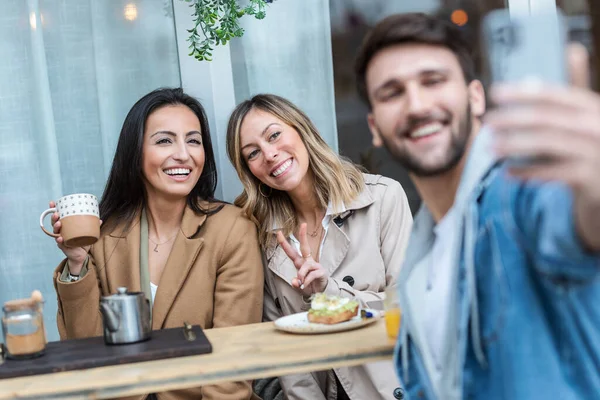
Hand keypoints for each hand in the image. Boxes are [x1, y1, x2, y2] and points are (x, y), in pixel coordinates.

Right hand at [49, 200, 100, 273]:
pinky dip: (59, 241)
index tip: (52, 203)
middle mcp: (61, 232)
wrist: (81, 256)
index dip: (53, 210)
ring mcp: (61, 239)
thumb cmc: (82, 242)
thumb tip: (100, 220)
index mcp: (65, 226)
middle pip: (54, 223)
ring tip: (59, 223)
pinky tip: (60, 238)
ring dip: (56, 227)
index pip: (58, 217)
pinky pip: (60, 243)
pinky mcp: (63, 247)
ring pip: (55, 232)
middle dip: (53, 218)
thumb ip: (93, 226)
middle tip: (56, 213)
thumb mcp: (88, 233)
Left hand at [276, 223, 328, 295]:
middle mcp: (307, 261)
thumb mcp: (299, 287)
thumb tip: (295, 281)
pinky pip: (312, 275)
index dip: (284, 243)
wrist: (320, 293)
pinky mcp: (321, 271)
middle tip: (303, 224)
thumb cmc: (309, 286)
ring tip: (301, 282)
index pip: (291, 252)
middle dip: (303, 235)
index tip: (279, 233)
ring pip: (305, 265)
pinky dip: (307, 281)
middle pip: (305, 247)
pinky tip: (305, 285)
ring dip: (301, 274)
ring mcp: (315, 265)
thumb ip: (295, 285)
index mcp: (300, 262)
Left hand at [485, 43, 599, 248]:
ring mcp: (595, 152)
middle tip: (486, 122)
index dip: (523, 92)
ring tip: (490, 148)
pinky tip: (507, 172)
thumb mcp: (590, 116)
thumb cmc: (594, 147)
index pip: (555, 95)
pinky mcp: (590, 177)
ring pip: (546, 144)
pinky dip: (527, 172)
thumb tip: (572, 48)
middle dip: (512, 119)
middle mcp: (596, 126)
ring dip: (514, 144)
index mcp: (593, 108)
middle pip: (546, 118)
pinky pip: (552, 172)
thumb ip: (576, 91)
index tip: (496, 91)